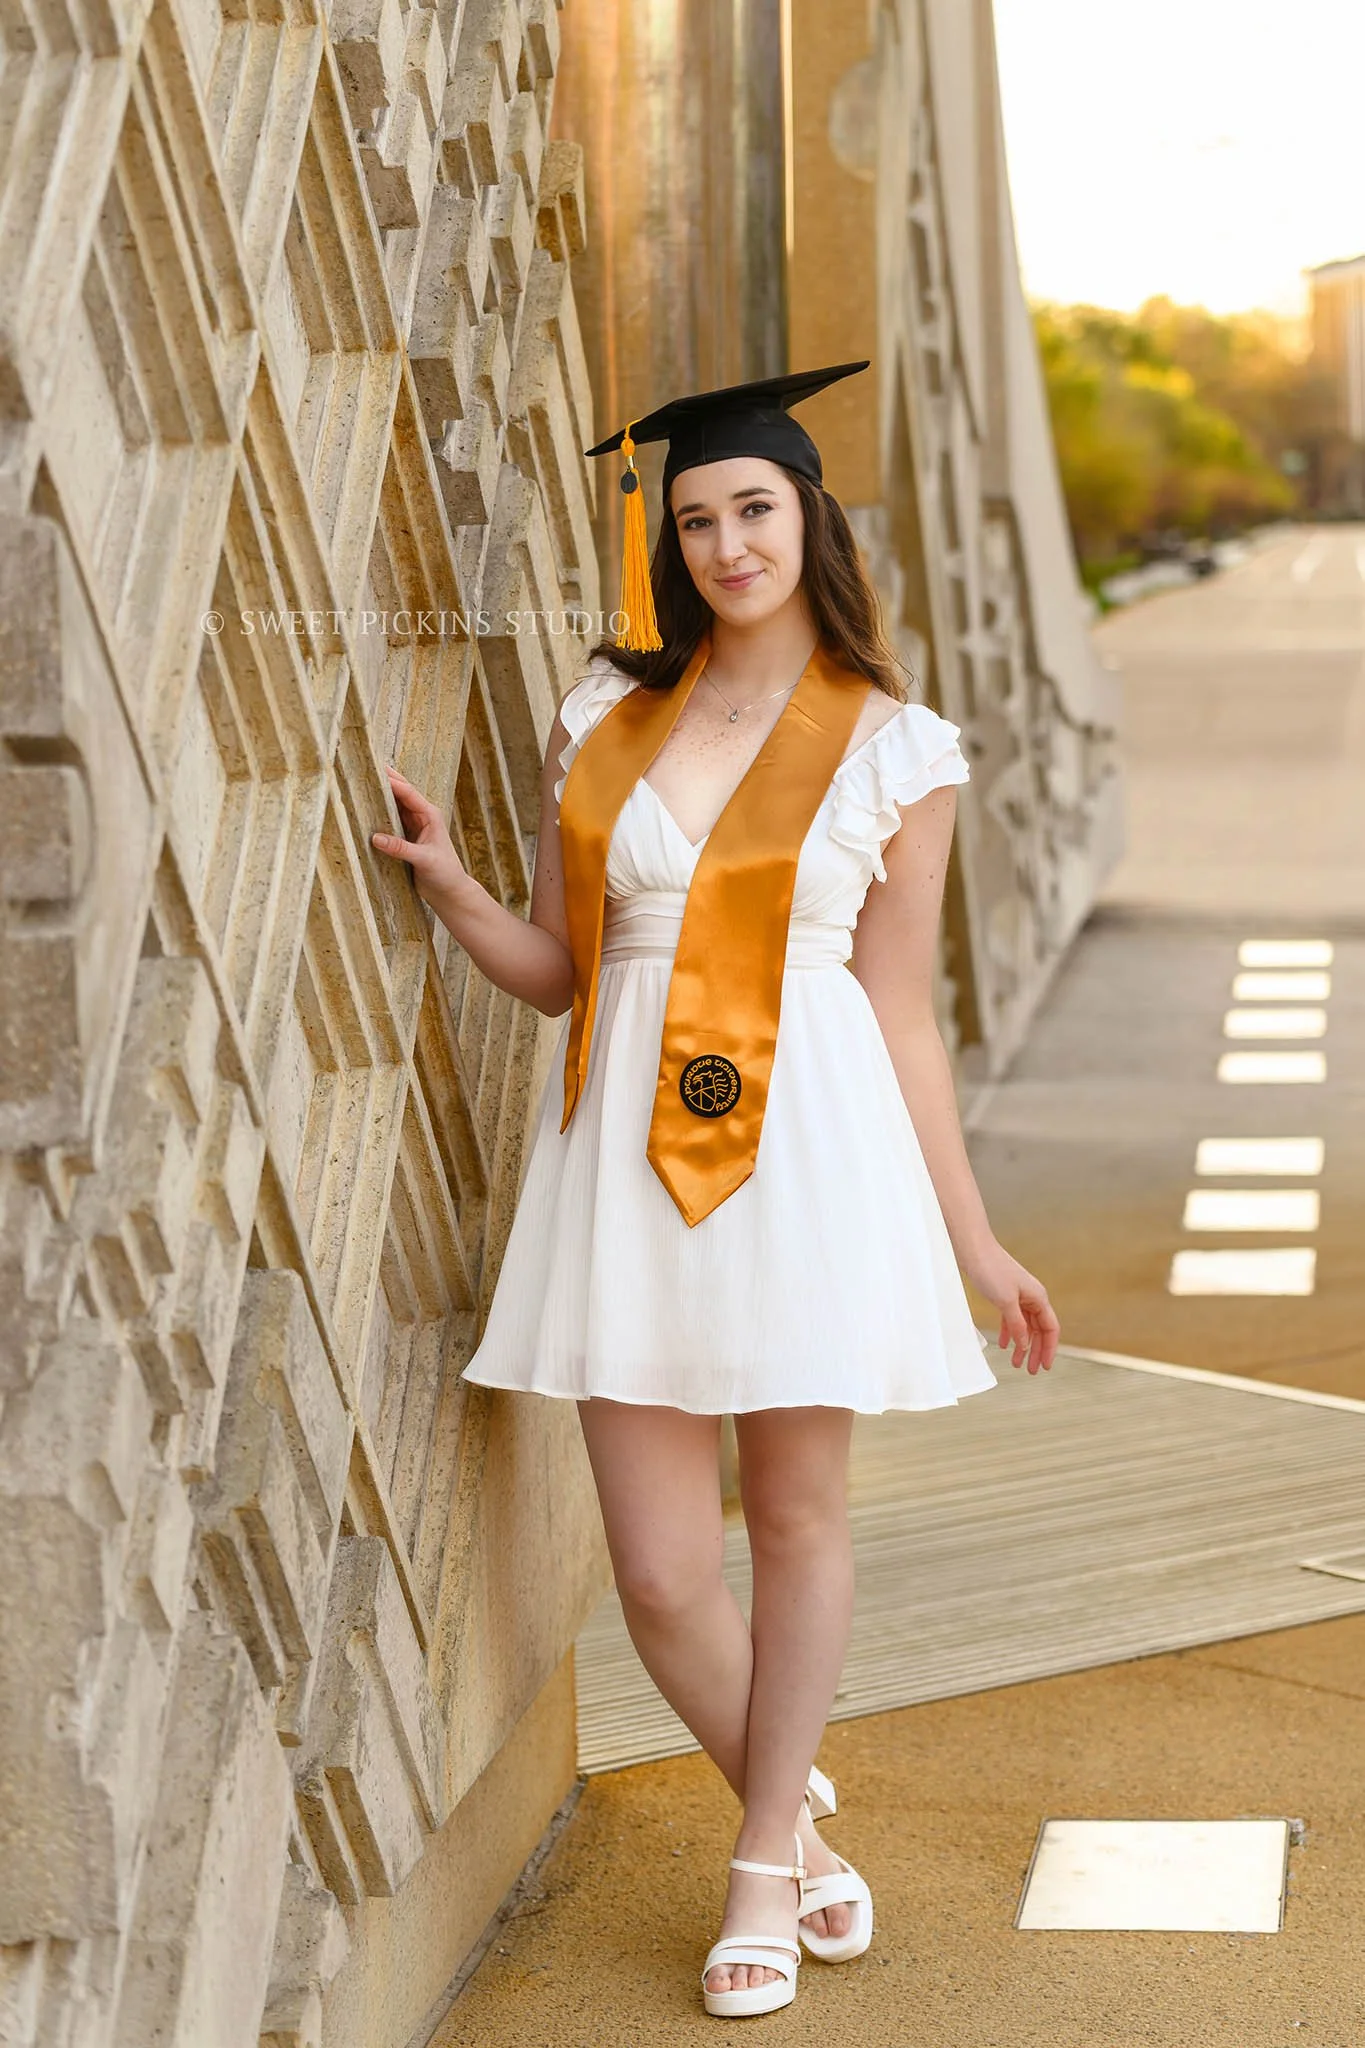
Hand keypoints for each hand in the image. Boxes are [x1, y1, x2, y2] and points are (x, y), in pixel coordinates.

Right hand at [371, 765, 474, 910]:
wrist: (449, 891)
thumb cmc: (444, 873)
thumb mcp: (424, 860)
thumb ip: (400, 848)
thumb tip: (375, 837)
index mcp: (430, 815)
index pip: (407, 793)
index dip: (391, 782)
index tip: (373, 773)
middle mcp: (422, 816)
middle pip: (401, 792)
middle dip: (386, 779)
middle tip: (366, 764)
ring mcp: (413, 826)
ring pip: (394, 805)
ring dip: (380, 795)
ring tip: (362, 781)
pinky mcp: (406, 837)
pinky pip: (391, 820)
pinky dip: (379, 813)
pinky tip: (366, 807)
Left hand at [959, 1238, 1058, 1374]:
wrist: (973, 1249)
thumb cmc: (991, 1270)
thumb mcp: (1006, 1301)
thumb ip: (1017, 1324)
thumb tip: (1025, 1345)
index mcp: (1038, 1297)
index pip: (1051, 1328)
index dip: (1049, 1349)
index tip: (1044, 1367)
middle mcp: (1032, 1297)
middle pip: (1039, 1329)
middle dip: (1035, 1351)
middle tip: (1030, 1371)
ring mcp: (1018, 1296)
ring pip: (1025, 1326)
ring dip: (1022, 1345)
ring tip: (1016, 1364)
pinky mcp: (1004, 1295)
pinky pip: (1012, 1318)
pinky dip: (1010, 1332)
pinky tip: (1005, 1345)